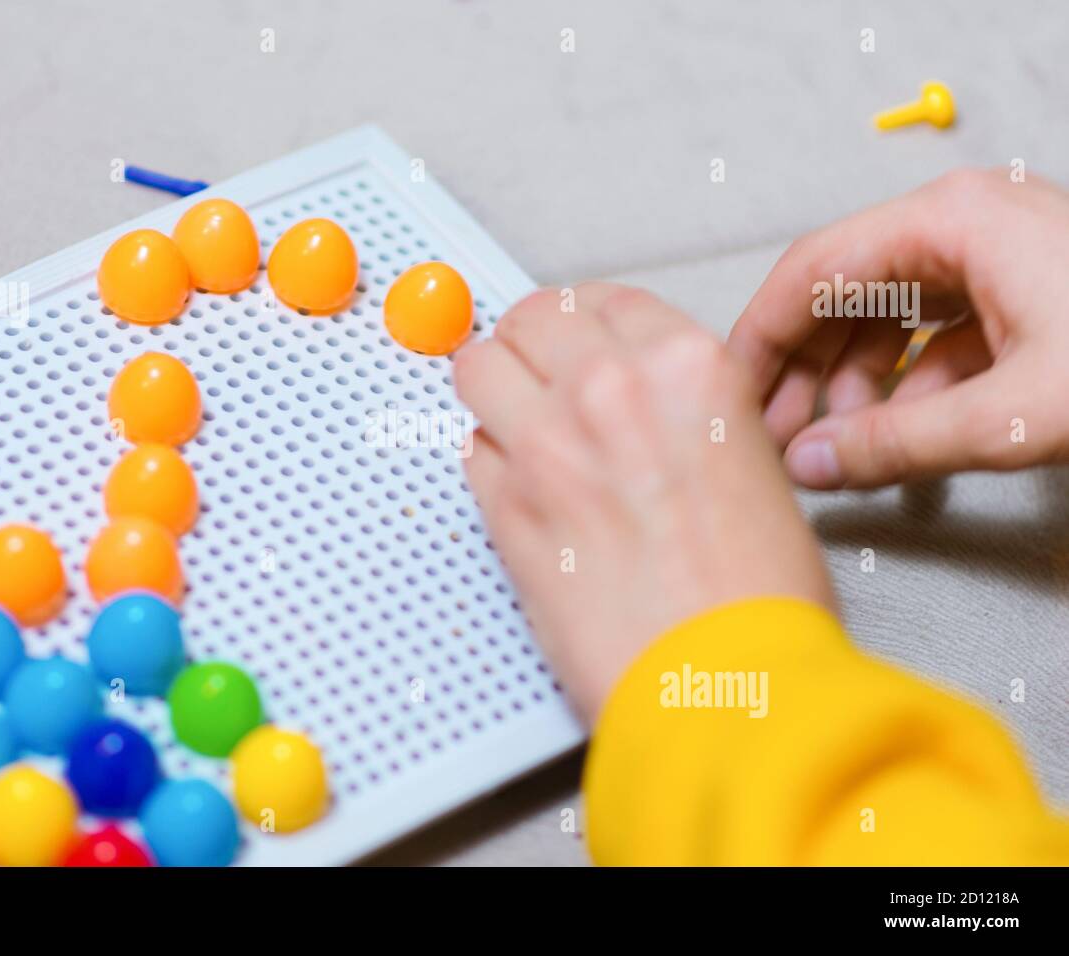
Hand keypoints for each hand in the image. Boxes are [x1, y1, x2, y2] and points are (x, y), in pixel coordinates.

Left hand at [453, 283, 833, 721]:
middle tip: (540, 373)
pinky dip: (487, 459)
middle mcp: (610, 389)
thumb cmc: (757, 601)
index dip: (586, 320)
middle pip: (531, 317)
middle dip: (532, 340)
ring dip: (495, 386)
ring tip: (517, 419)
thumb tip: (635, 397)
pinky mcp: (502, 506)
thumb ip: (682, 412)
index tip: (580, 339)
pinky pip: (469, 448)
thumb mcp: (753, 466)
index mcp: (688, 368)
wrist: (724, 688)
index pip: (604, 300)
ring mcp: (546, 444)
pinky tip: (521, 487)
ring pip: (480, 366)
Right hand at [728, 168, 1068, 488]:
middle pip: (843, 293)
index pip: (811, 271)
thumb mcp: (1014, 412)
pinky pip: (936, 332)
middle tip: (777, 433)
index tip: (732, 390)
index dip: (759, 338)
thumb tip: (815, 460)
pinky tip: (907, 432)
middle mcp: (969, 223)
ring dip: (855, 383)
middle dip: (804, 371)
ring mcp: (997, 254)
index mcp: (955, 220)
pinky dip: (911, 384)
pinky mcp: (1024, 289)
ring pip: (887, 316)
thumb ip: (900, 443)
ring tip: (842, 443)